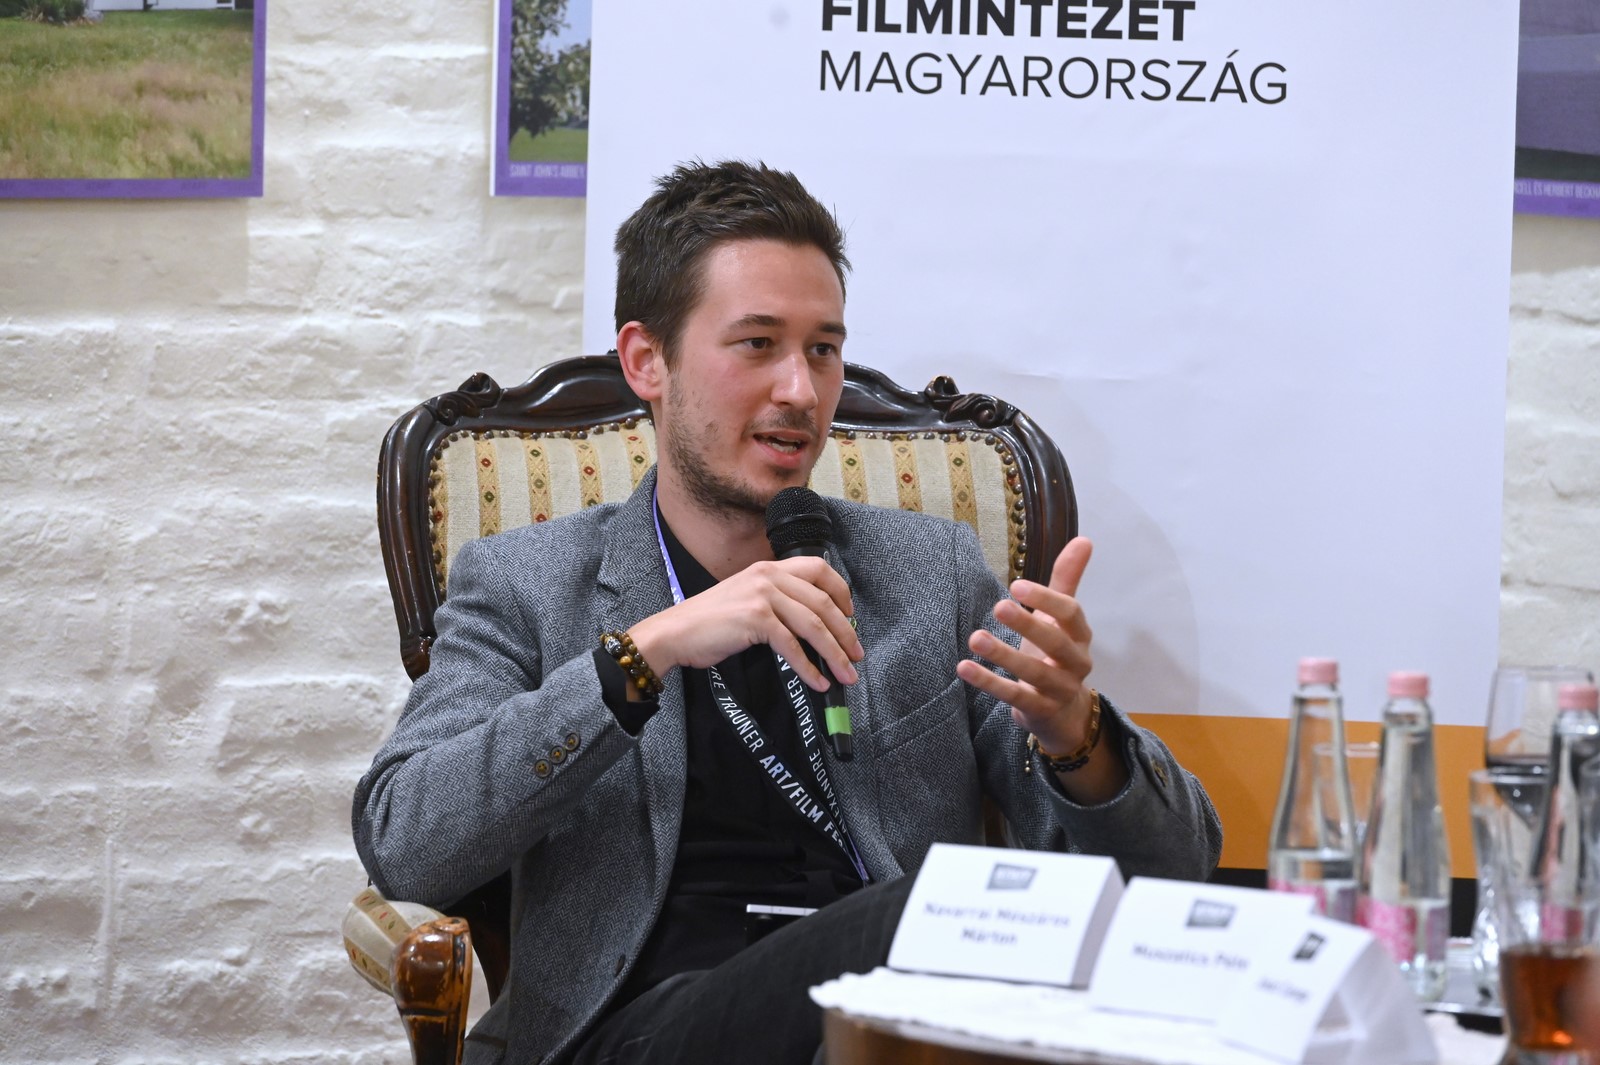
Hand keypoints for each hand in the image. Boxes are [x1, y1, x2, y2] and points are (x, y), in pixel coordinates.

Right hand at [628, 557, 862, 691]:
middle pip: (822, 602)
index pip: (819, 569)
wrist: (674, 632)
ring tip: (846, 674)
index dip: (841, 591)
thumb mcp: (746, 598)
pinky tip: (817, 682)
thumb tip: (811, 625)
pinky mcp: (755, 619)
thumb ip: (775, 601)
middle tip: (856, 655)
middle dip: (845, 632)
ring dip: (834, 653)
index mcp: (768, 568)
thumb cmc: (709, 622)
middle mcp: (768, 576)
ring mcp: (762, 596)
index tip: (851, 615)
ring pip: (812, 624)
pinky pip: (791, 646)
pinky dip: (808, 667)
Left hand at [956, 538, 1096, 753]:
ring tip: (975, 638)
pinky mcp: (1040, 712)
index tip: (1016, 585)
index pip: (1071, 614)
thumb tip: (1084, 539)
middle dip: (1029, 625)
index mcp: (1080, 636)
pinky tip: (964, 667)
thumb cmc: (1056, 656)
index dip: (1046, 598)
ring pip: (1035, 673)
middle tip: (999, 606)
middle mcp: (1076, 663)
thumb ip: (1067, 581)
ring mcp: (1060, 690)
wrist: (1064, 714)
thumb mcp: (1061, 620)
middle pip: (1056, 643)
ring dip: (1004, 656)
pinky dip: (989, 683)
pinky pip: (1015, 697)